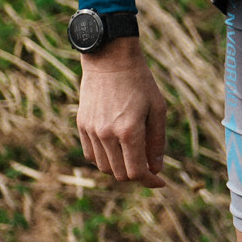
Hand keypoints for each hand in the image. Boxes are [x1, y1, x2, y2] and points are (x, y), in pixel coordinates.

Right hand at [77, 39, 168, 186]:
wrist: (110, 59)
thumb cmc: (140, 82)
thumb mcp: (158, 109)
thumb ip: (157, 141)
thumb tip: (155, 169)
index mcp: (129, 130)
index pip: (136, 171)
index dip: (150, 181)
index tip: (160, 182)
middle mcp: (106, 134)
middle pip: (120, 173)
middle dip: (137, 174)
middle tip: (150, 166)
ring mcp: (91, 131)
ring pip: (104, 167)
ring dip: (120, 167)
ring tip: (135, 153)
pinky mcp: (81, 126)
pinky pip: (91, 155)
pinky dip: (105, 158)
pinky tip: (117, 147)